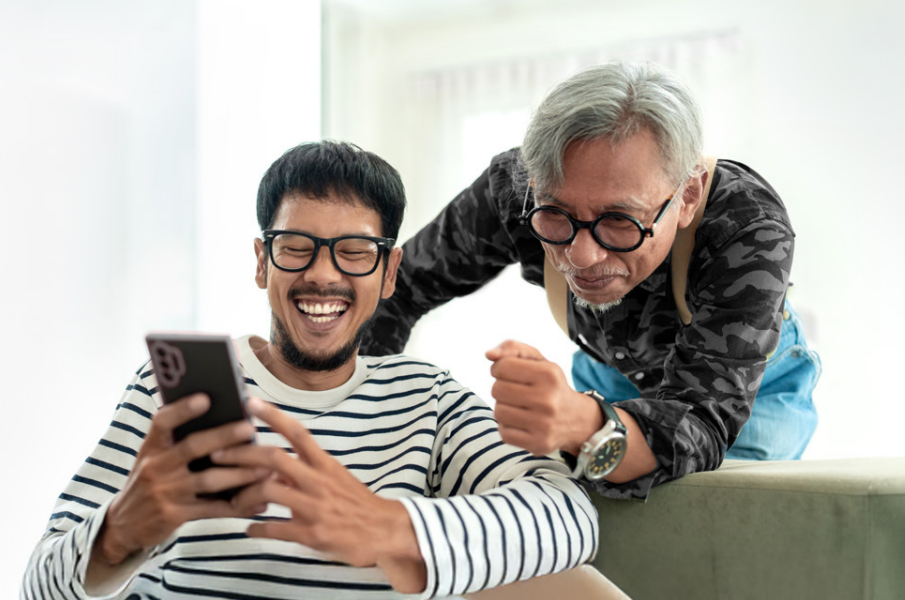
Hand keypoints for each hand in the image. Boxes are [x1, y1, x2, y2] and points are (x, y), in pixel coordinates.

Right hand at [95, 394, 268, 564]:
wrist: (123, 525)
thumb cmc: (151, 482)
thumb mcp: (154, 458)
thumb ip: (179, 441)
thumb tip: (225, 418)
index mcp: (152, 447)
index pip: (163, 422)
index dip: (183, 409)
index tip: (206, 397)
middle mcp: (156, 467)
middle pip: (193, 447)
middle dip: (224, 436)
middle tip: (249, 429)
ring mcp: (165, 492)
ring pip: (209, 480)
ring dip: (241, 474)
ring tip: (267, 468)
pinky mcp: (175, 516)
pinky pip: (213, 509)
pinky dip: (239, 506)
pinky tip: (260, 502)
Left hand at [212, 397, 426, 593]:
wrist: (384, 530)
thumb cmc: (356, 502)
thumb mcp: (335, 477)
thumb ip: (306, 469)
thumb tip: (272, 464)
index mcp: (325, 463)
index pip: (296, 432)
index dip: (272, 416)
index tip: (250, 402)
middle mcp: (318, 481)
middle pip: (273, 459)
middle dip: (241, 454)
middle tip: (216, 453)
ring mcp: (314, 507)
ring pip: (268, 492)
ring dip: (243, 495)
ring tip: (232, 499)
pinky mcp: (311, 533)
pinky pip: (274, 529)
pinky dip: (256, 528)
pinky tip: (249, 528)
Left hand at [486, 340, 602, 455]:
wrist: (577, 419)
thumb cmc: (550, 386)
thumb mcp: (539, 361)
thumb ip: (513, 348)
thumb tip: (489, 354)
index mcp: (549, 374)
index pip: (502, 366)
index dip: (500, 368)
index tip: (509, 373)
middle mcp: (548, 399)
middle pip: (497, 389)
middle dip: (501, 388)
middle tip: (516, 392)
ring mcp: (543, 424)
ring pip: (498, 412)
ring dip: (503, 408)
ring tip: (518, 407)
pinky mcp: (537, 443)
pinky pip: (503, 433)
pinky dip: (507, 427)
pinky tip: (521, 422)